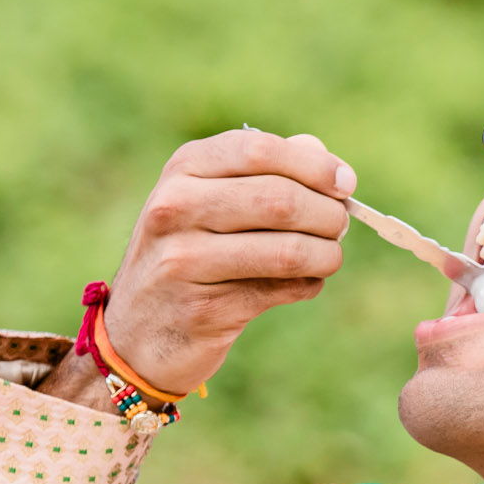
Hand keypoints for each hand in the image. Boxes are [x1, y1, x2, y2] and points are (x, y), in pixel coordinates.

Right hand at [46, 130, 354, 408]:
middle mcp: (176, 209)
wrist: (137, 333)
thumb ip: (267, 172)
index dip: (315, 166)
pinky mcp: (204, 310)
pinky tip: (304, 284)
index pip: (260, 150)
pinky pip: (282, 291)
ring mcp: (185, 261)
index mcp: (184, 170)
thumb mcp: (210, 200)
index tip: (346, 185)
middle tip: (339, 227)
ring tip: (328, 257)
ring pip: (287, 250)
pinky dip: (307, 286)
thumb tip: (326, 159)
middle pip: (280, 200)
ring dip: (325, 254)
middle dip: (327, 215)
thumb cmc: (189, 254)